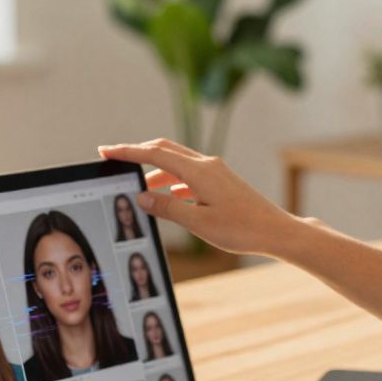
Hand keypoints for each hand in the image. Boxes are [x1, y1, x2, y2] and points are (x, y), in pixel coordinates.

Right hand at [97, 139, 302, 257]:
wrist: (276, 231)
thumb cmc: (242, 229)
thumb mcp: (199, 223)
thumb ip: (168, 208)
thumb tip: (143, 196)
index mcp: (199, 171)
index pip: (154, 154)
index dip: (128, 152)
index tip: (106, 150)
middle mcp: (207, 165)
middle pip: (164, 150)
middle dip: (138, 153)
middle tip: (114, 158)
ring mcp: (215, 172)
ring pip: (176, 163)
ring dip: (155, 171)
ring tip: (137, 187)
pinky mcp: (221, 182)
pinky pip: (188, 175)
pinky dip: (172, 182)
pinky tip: (166, 196)